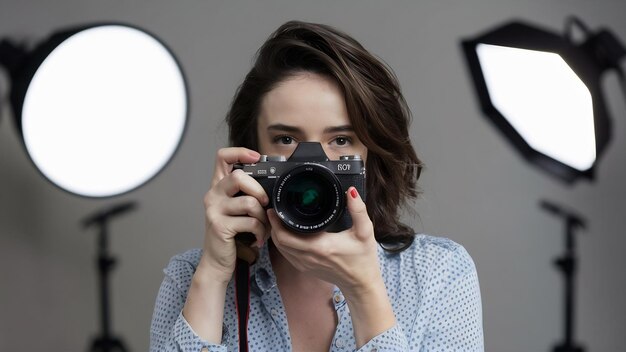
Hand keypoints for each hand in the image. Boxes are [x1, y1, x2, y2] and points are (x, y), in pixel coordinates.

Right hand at [199, 147, 269, 283]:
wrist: (218, 262)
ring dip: (263, 216)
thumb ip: (248, 194)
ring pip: (249, 202)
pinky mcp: (219, 226)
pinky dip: (261, 231)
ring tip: (263, 226)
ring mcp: (214, 210)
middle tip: (265, 203)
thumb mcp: (239, 210)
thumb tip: (273, 184)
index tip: (257, 157)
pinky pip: (250, 222)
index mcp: (218, 186)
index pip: (222, 157)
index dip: (240, 152)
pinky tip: (259, 238)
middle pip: (238, 177)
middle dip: (259, 190)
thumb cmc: (233, 235)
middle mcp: (213, 194)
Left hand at [267, 186, 380, 294]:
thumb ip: (358, 211)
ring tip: (277, 220)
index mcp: (320, 246)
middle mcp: (309, 257)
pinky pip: (287, 255)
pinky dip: (283, 244)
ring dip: (276, 235)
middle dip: (273, 225)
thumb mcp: (365, 232)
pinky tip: (286, 234)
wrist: (361, 284)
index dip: (277, 222)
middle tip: (273, 211)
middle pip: (279, 241)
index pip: (287, 236)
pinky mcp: (306, 269)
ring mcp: (305, 265)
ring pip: (281, 249)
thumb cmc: (363, 260)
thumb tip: (351, 192)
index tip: (276, 208)